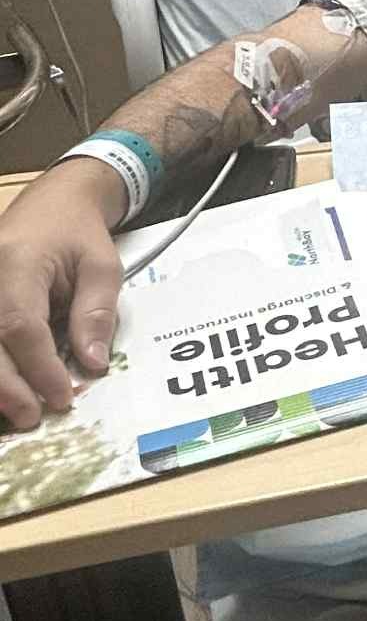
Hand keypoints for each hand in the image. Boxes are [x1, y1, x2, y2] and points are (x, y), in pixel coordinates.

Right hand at [0, 160, 125, 430]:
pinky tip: (6, 392)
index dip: (38, 367)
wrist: (52, 202)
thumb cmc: (78, 234)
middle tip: (33, 417)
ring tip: (17, 413)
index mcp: (19, 261)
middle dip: (7, 386)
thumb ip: (96, 313)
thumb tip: (92, 365)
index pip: (21, 324)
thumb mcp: (103, 266)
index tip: (61, 397)